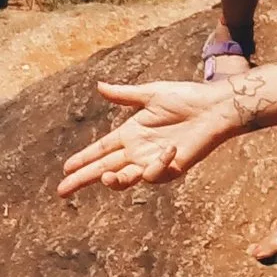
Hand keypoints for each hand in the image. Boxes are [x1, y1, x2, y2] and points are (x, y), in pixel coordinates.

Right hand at [56, 77, 233, 197]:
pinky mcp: (171, 168)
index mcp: (130, 133)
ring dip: (115, 181)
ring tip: (107, 177)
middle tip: (62, 190)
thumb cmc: (186, 98)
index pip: (101, 149)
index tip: (65, 168)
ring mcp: (153, 161)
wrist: (214, 107)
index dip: (83, 159)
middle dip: (83, 179)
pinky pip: (156, 173)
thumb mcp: (151, 93)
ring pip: (126, 179)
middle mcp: (138, 150)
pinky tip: (170, 149)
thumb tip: (99, 86)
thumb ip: (125, 95)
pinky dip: (158, 165)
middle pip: (105, 169)